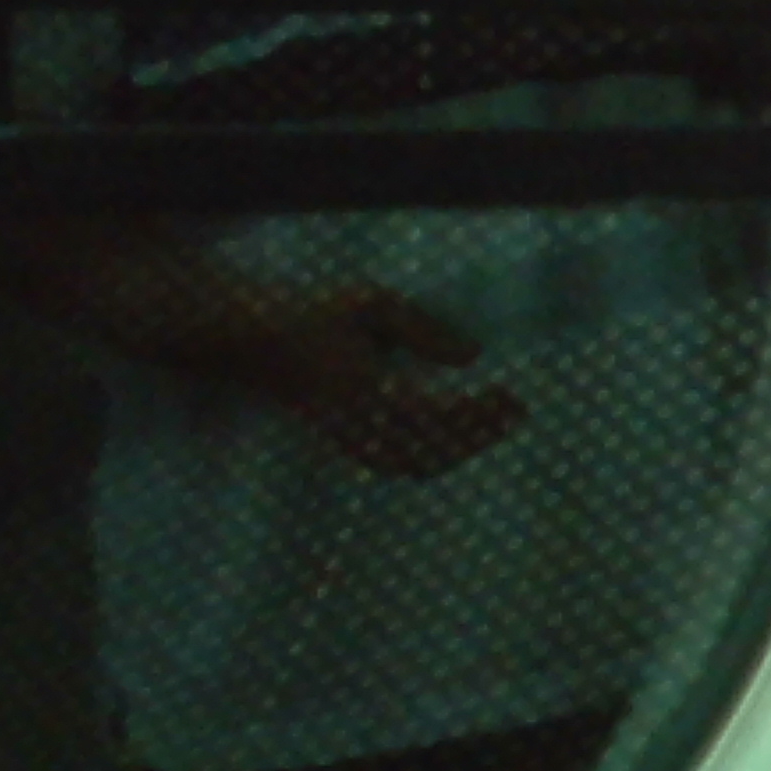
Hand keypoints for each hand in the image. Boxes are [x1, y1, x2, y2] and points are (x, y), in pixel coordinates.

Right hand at [242, 283, 530, 479]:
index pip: (439, 413)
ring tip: (492, 426)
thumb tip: (474, 356)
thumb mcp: (372, 306)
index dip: (480, 413)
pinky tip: (452, 443)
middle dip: (480, 434)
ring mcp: (351, 436)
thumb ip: (422, 331)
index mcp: (368, 386)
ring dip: (459, 451)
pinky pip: (395, 465)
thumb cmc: (316, 313)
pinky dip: (430, 460)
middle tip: (514, 412)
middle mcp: (361, 420)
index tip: (510, 395)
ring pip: (417, 463)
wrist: (256, 340)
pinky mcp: (345, 440)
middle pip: (434, 447)